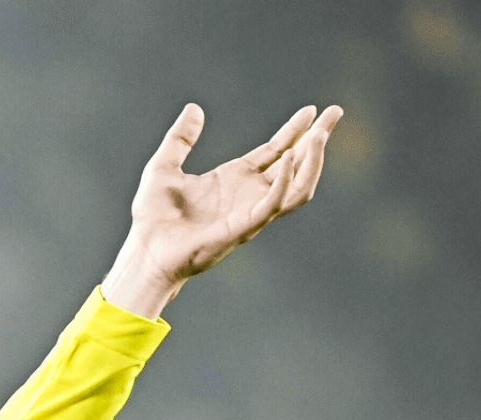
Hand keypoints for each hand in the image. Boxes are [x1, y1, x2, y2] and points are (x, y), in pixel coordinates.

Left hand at [102, 102, 341, 317]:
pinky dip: (285, 182)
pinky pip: (274, 203)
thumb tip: (194, 108)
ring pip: (297, 186)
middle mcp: (248, 195)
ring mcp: (250, 212)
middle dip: (317, 139)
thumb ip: (180, 138)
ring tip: (320, 135)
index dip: (295, 131)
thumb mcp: (164, 166)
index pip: (276, 151)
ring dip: (312, 160)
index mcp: (235, 179)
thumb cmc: (153, 217)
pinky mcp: (244, 227)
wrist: (146, 251)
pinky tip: (289, 158)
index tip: (312, 110)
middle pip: (296, 164)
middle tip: (335, 113)